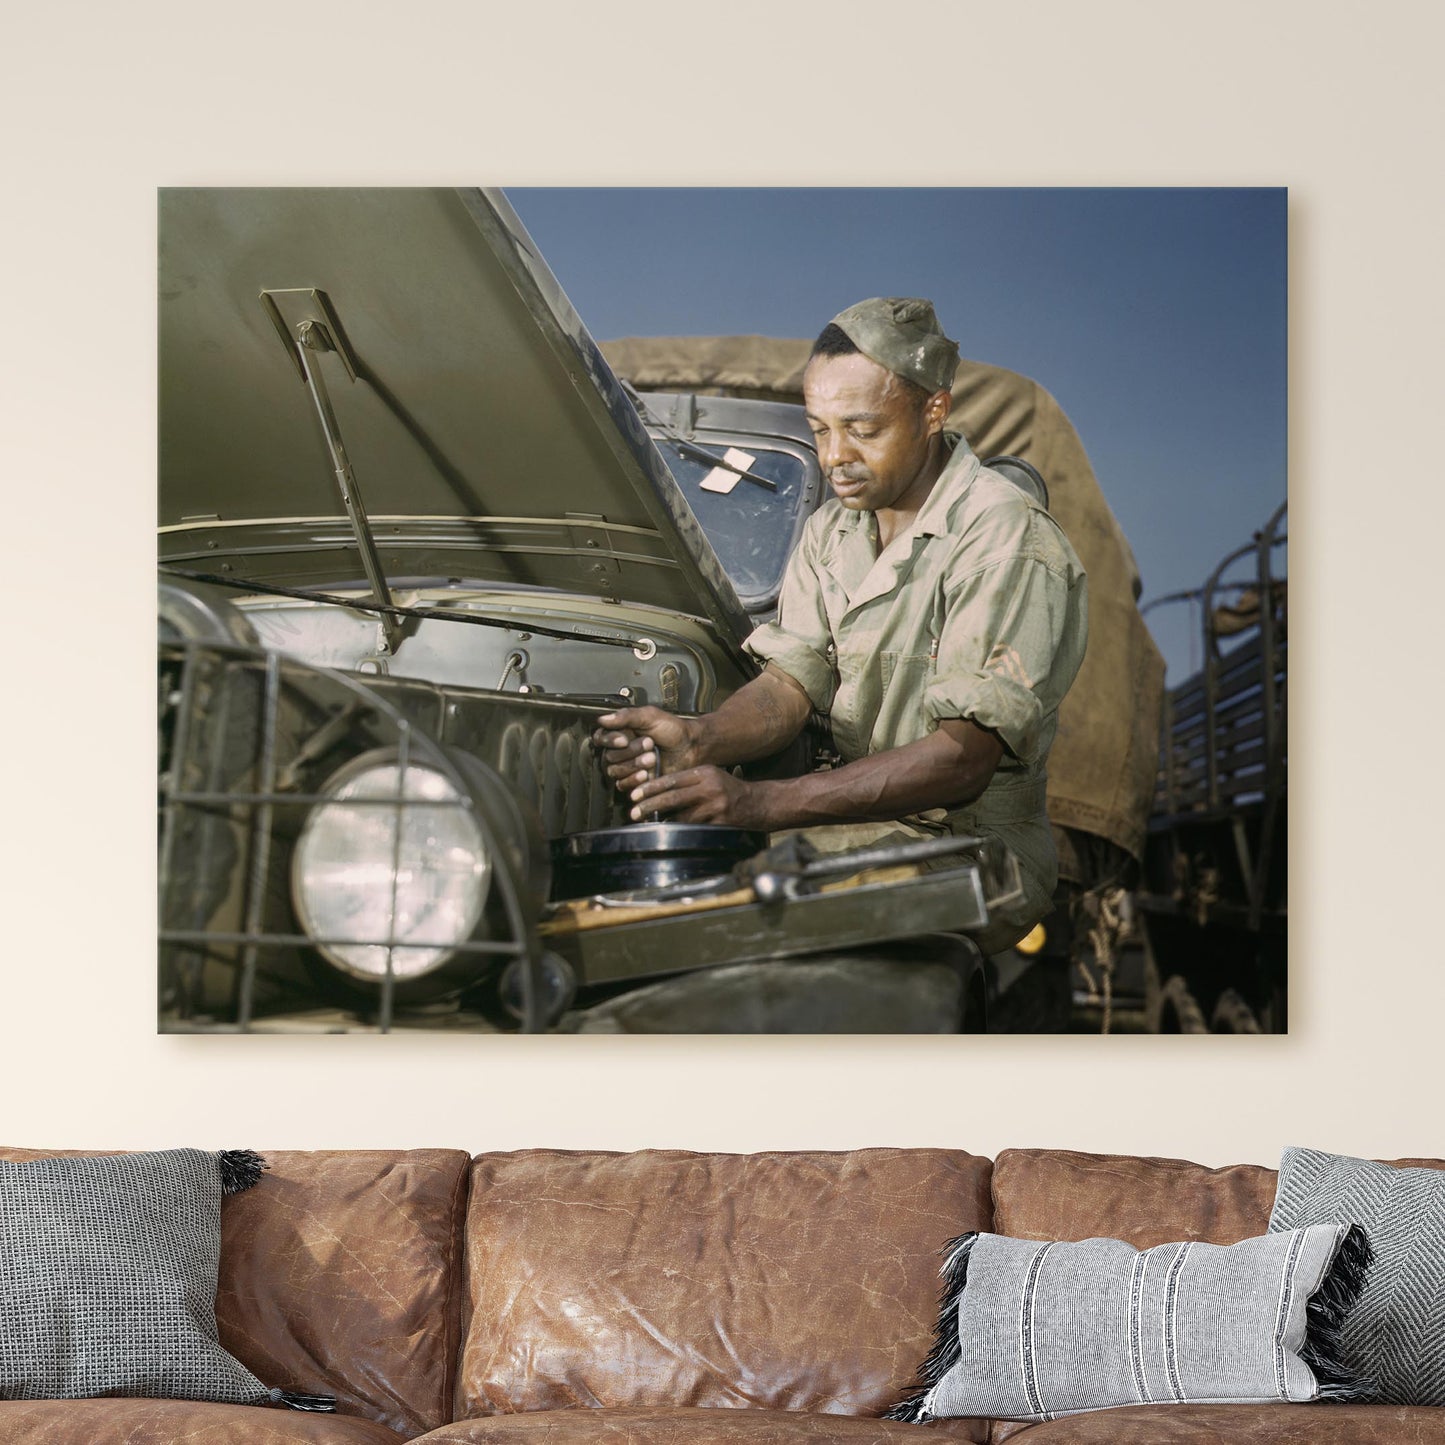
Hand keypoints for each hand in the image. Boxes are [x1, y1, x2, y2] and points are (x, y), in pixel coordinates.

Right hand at [592, 707, 702, 793]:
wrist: (691, 748)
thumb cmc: (674, 730)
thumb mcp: (650, 716)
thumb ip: (626, 716)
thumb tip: (603, 719)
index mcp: (622, 732)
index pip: (601, 738)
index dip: (609, 740)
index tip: (623, 740)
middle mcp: (622, 751)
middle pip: (609, 757)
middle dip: (629, 752)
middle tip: (649, 744)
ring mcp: (628, 768)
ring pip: (615, 772)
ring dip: (633, 765)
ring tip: (652, 758)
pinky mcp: (635, 783)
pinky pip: (623, 785)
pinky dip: (634, 780)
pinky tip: (647, 774)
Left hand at [627, 765, 770, 828]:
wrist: (758, 803)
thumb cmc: (728, 789)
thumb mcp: (711, 776)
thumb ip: (687, 781)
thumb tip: (657, 791)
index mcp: (705, 773)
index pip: (672, 779)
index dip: (651, 787)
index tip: (634, 795)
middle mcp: (710, 788)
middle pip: (674, 797)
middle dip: (650, 805)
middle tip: (633, 812)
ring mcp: (716, 806)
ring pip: (682, 816)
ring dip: (664, 822)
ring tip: (650, 825)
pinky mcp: (721, 823)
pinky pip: (695, 829)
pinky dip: (682, 832)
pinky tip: (671, 834)